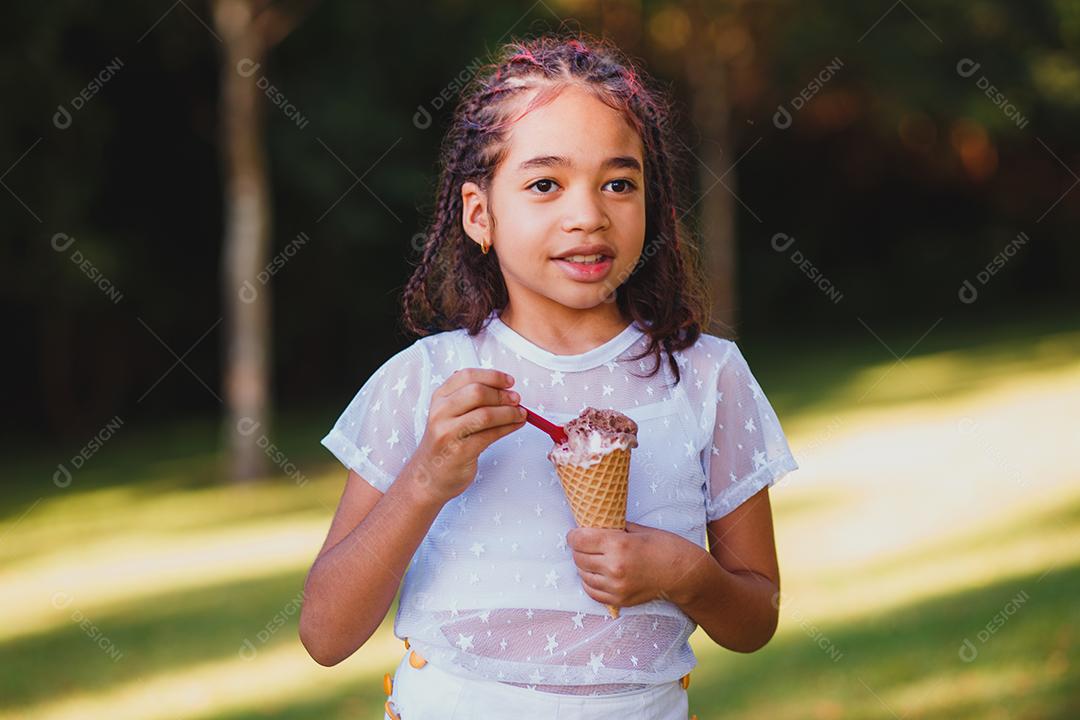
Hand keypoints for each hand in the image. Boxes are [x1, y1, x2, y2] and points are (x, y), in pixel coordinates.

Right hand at [406, 368, 527, 504]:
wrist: (428, 477)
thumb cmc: (445, 444)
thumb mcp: (449, 415)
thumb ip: (469, 399)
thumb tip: (504, 389)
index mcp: (440, 398)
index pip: (467, 375)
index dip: (492, 376)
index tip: (509, 382)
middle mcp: (441, 412)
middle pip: (477, 392)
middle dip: (502, 395)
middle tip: (516, 399)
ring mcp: (448, 432)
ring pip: (486, 414)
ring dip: (509, 413)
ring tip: (520, 414)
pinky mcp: (460, 451)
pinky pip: (490, 435)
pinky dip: (508, 428)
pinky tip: (515, 426)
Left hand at [566, 521, 699, 608]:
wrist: (684, 575)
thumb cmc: (666, 547)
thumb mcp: (639, 530)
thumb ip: (614, 528)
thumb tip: (595, 524)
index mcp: (618, 545)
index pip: (579, 540)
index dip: (574, 535)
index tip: (576, 533)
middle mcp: (614, 568)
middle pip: (578, 557)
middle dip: (578, 549)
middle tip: (584, 544)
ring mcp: (616, 587)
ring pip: (583, 575)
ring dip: (583, 565)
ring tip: (593, 558)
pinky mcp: (619, 600)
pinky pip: (592, 592)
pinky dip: (589, 581)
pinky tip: (597, 573)